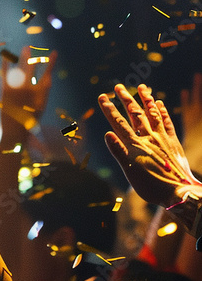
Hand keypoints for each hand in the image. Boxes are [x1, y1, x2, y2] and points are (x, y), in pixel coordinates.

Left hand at [0, 46, 56, 140]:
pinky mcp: (4, 91)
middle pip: (31, 69)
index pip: (48, 74)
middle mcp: (29, 90)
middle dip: (31, 58)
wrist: (13, 133)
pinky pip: (5, 73)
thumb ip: (44, 91)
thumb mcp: (40, 106)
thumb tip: (48, 77)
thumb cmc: (28, 120)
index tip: (54, 53)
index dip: (51, 63)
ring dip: (23, 57)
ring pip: (20, 68)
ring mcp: (16, 89)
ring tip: (25, 47)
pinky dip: (6, 64)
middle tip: (29, 47)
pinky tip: (5, 56)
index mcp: (40, 94)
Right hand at [98, 84, 200, 206]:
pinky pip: (167, 123)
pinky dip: (162, 112)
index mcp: (135, 145)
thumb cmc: (152, 186)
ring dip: (146, 100)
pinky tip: (159, 103)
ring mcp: (162, 138)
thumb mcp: (130, 172)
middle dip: (126, 99)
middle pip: (135, 114)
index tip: (102, 97)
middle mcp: (148, 138)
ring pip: (152, 114)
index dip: (110, 110)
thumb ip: (119, 152)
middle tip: (118, 87)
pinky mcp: (173, 142)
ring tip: (142, 87)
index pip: (119, 123)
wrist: (179, 193)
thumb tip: (107, 134)